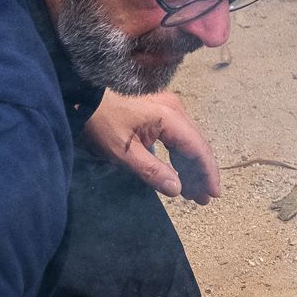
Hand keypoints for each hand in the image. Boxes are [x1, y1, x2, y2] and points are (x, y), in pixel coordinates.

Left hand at [83, 92, 221, 204]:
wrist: (82, 97)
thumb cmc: (101, 122)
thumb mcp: (123, 152)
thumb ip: (152, 171)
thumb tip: (177, 189)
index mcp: (170, 117)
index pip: (198, 149)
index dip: (207, 173)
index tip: (213, 194)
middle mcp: (176, 110)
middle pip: (197, 145)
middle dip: (201, 173)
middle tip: (203, 199)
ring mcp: (169, 108)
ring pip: (189, 141)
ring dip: (191, 166)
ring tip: (191, 191)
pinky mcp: (160, 111)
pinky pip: (178, 136)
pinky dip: (180, 155)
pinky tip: (178, 171)